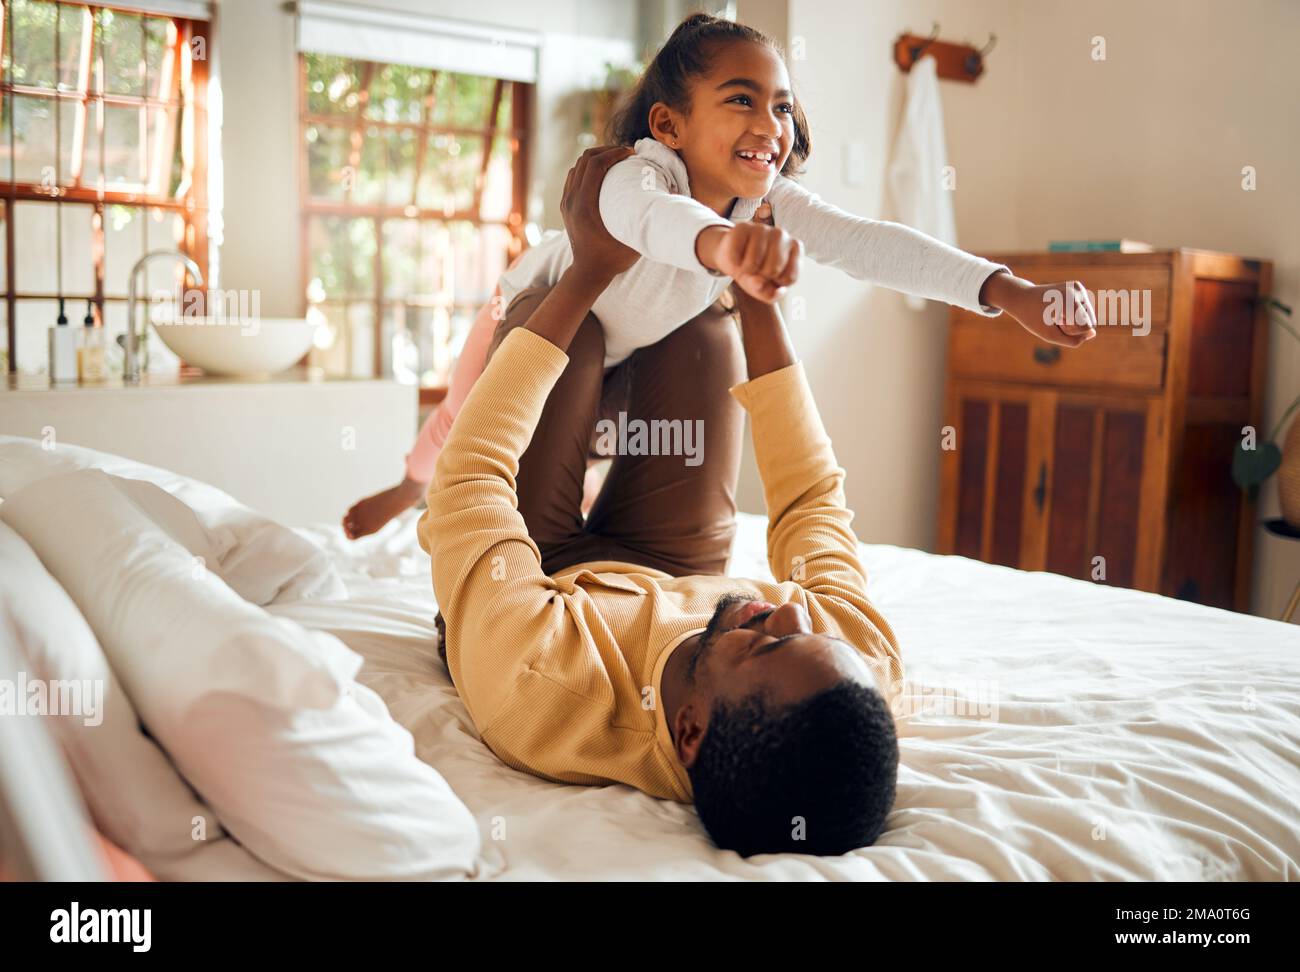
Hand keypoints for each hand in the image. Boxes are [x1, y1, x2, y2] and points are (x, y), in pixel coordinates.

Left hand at [561, 145, 638, 283]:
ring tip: (615, 158)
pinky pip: (574, 176)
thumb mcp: (635, 240)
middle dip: (606, 150)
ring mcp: (566, 202)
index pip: (595, 165)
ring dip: (596, 158)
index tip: (631, 152)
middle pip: (585, 160)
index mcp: (585, 206)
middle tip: (625, 152)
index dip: (614, 152)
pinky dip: (588, 169)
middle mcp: (572, 201)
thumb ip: (651, 219)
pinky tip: (603, 172)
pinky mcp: (565, 205)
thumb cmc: (614, 259)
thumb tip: (673, 194)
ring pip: (577, 166)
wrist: (588, 273)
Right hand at [696, 220, 800, 302]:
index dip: (776, 284)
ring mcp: (762, 228)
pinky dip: (733, 264)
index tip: (772, 278)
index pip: (789, 278)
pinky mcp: (742, 228)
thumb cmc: (757, 273)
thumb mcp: (767, 290)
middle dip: (761, 277)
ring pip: (753, 263)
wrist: (735, 258)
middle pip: (772, 270)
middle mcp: (782, 235)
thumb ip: (769, 294)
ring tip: (747, 265)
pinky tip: (737, 257)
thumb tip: (759, 283)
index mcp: (795, 248)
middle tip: (757, 271)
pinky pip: (735, 257)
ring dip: (746, 271)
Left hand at [981, 272, 1097, 347]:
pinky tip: (1059, 308)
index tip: (1054, 322)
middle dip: (1072, 326)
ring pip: (1088, 317)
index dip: (1070, 330)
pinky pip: (1084, 310)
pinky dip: (1073, 314)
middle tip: (1053, 318)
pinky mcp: (1077, 286)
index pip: (1086, 326)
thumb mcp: (1049, 335)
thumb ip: (1072, 340)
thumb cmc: (1033, 318)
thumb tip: (1093, 333)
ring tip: (1055, 314)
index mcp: (1070, 299)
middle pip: (1089, 322)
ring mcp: (1078, 287)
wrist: (1022, 297)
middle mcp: (1077, 290)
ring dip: (1073, 321)